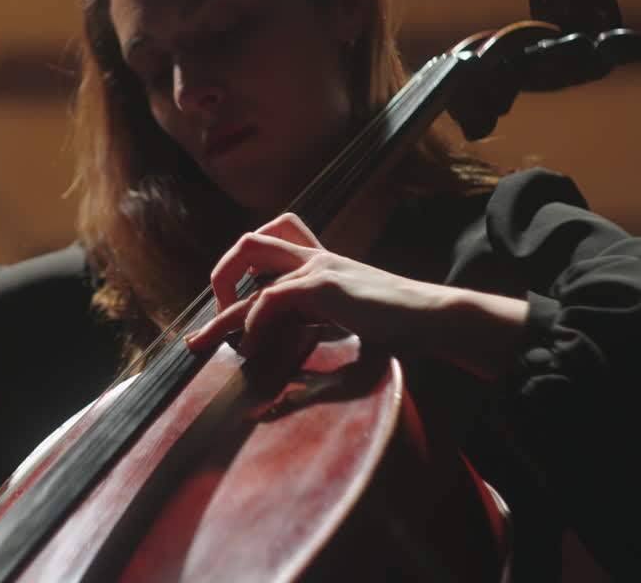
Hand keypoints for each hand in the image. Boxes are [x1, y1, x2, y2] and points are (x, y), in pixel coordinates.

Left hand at [185, 213, 527, 378]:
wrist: (430, 318)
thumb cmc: (397, 330)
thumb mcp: (346, 335)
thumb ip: (313, 352)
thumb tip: (279, 399)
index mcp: (320, 267)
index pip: (270, 250)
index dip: (243, 277)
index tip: (226, 319)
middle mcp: (314, 259)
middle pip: (253, 241)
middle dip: (222, 273)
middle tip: (213, 316)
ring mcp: (317, 266)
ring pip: (249, 259)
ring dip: (225, 300)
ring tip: (210, 336)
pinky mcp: (321, 284)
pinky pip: (268, 298)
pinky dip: (250, 324)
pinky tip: (249, 349)